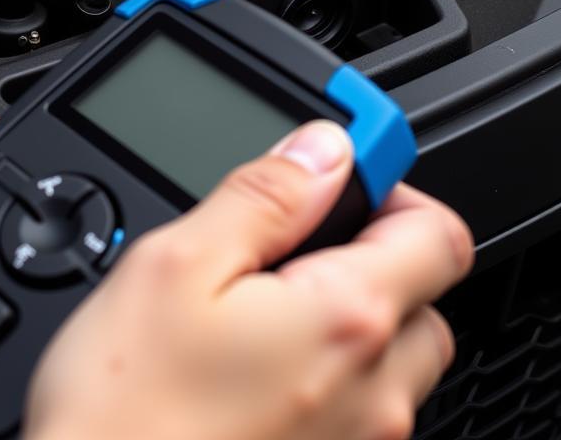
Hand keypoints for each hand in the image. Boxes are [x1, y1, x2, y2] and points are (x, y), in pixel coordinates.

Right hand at [26, 120, 473, 439]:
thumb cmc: (123, 411)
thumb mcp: (176, 264)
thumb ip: (263, 196)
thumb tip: (323, 149)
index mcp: (345, 320)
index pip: (437, 231)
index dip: (392, 183)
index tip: (345, 167)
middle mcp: (372, 392)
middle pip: (424, 295)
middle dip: (372, 252)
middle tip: (289, 242)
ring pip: (395, 357)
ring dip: (350, 315)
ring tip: (262, 307)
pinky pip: (359, 406)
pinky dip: (328, 371)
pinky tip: (254, 365)